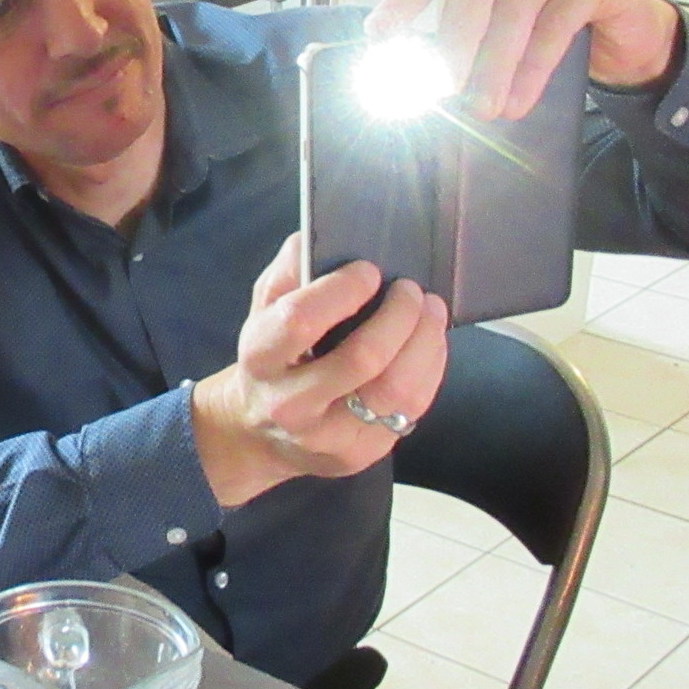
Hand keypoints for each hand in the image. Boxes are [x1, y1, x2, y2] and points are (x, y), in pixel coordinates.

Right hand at [191, 235, 449, 508]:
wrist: (257, 433)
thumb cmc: (271, 358)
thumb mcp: (263, 310)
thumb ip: (289, 272)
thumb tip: (320, 236)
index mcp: (261, 360)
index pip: (301, 322)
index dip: (342, 291)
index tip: (368, 270)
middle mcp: (291, 404)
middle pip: (362, 359)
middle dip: (400, 315)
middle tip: (410, 289)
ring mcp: (329, 435)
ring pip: (396, 389)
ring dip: (425, 341)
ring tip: (431, 309)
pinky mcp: (362, 452)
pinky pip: (411, 408)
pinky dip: (430, 366)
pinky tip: (430, 342)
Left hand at [370, 0, 682, 119]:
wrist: (620, 26)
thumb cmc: (544, 17)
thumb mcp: (493, 17)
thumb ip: (453, 30)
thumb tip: (404, 76)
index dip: (402, 1)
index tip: (380, 39)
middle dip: (454, 38)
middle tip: (443, 88)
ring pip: (517, 2)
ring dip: (495, 63)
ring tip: (482, 108)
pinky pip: (558, 21)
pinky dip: (533, 68)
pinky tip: (518, 100)